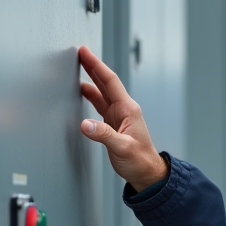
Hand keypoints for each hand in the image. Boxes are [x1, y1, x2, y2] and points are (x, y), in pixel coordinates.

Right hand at [78, 46, 167, 190]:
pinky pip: (100, 104)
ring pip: (102, 92)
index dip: (96, 66)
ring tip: (78, 68)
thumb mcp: (122, 148)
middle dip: (92, 67)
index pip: (109, 82)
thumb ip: (103, 135)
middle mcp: (123, 109)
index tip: (85, 52)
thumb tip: (85, 124)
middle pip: (105, 83)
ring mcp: (118, 116)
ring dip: (90, 79)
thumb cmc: (140, 160)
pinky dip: (90, 95)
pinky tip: (83, 92)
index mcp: (128, 110)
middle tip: (80, 53)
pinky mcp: (113, 124)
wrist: (146, 172)